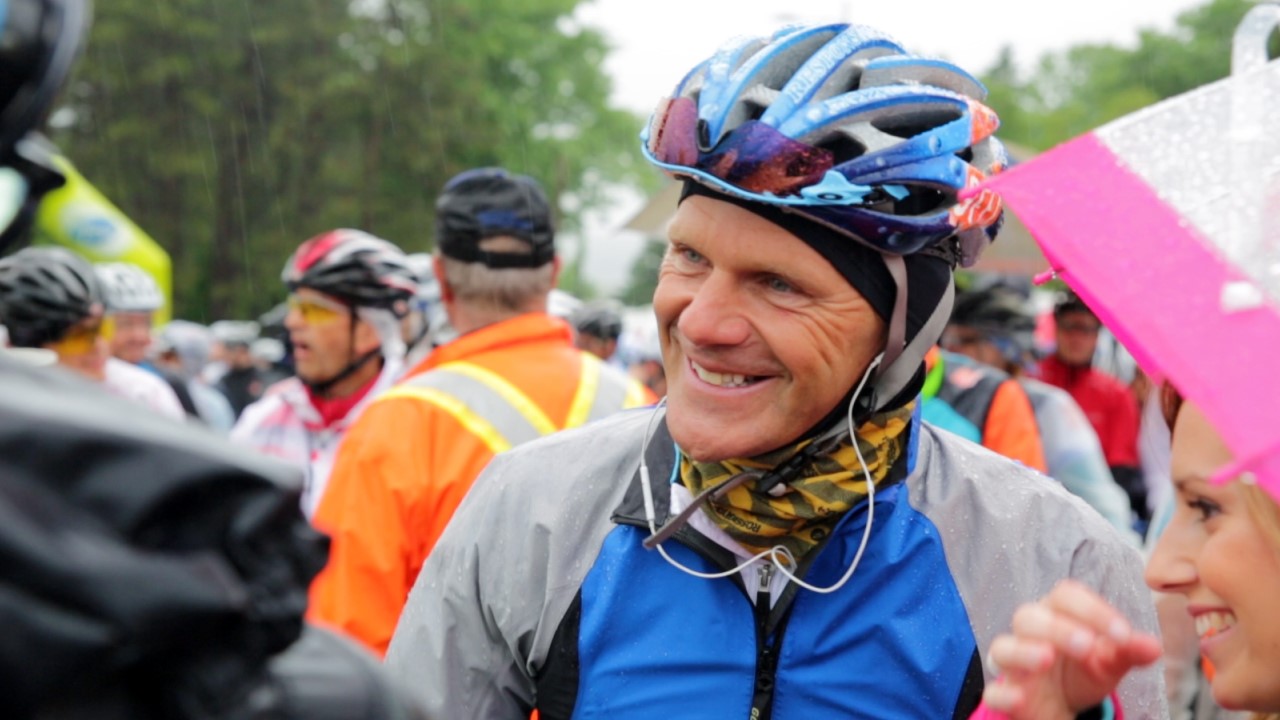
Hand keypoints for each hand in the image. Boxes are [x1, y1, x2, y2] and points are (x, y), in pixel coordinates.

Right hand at [980, 579, 1161, 718]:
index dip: (1092, 609)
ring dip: (1023, 651)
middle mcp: (1030, 634)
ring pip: (1002, 647)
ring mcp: (1014, 664)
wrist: (1062, 704)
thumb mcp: (1109, 661)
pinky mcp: (1007, 694)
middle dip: (1057, 628)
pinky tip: (1020, 698)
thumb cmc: (1082, 670)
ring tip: (1047, 660)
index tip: (1123, 634)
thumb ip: (1128, 651)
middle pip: (1028, 616)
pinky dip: (1004, 693)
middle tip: (1087, 646)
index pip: (1065, 595)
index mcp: (1057, 615)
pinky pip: (994, 690)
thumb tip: (1153, 647)